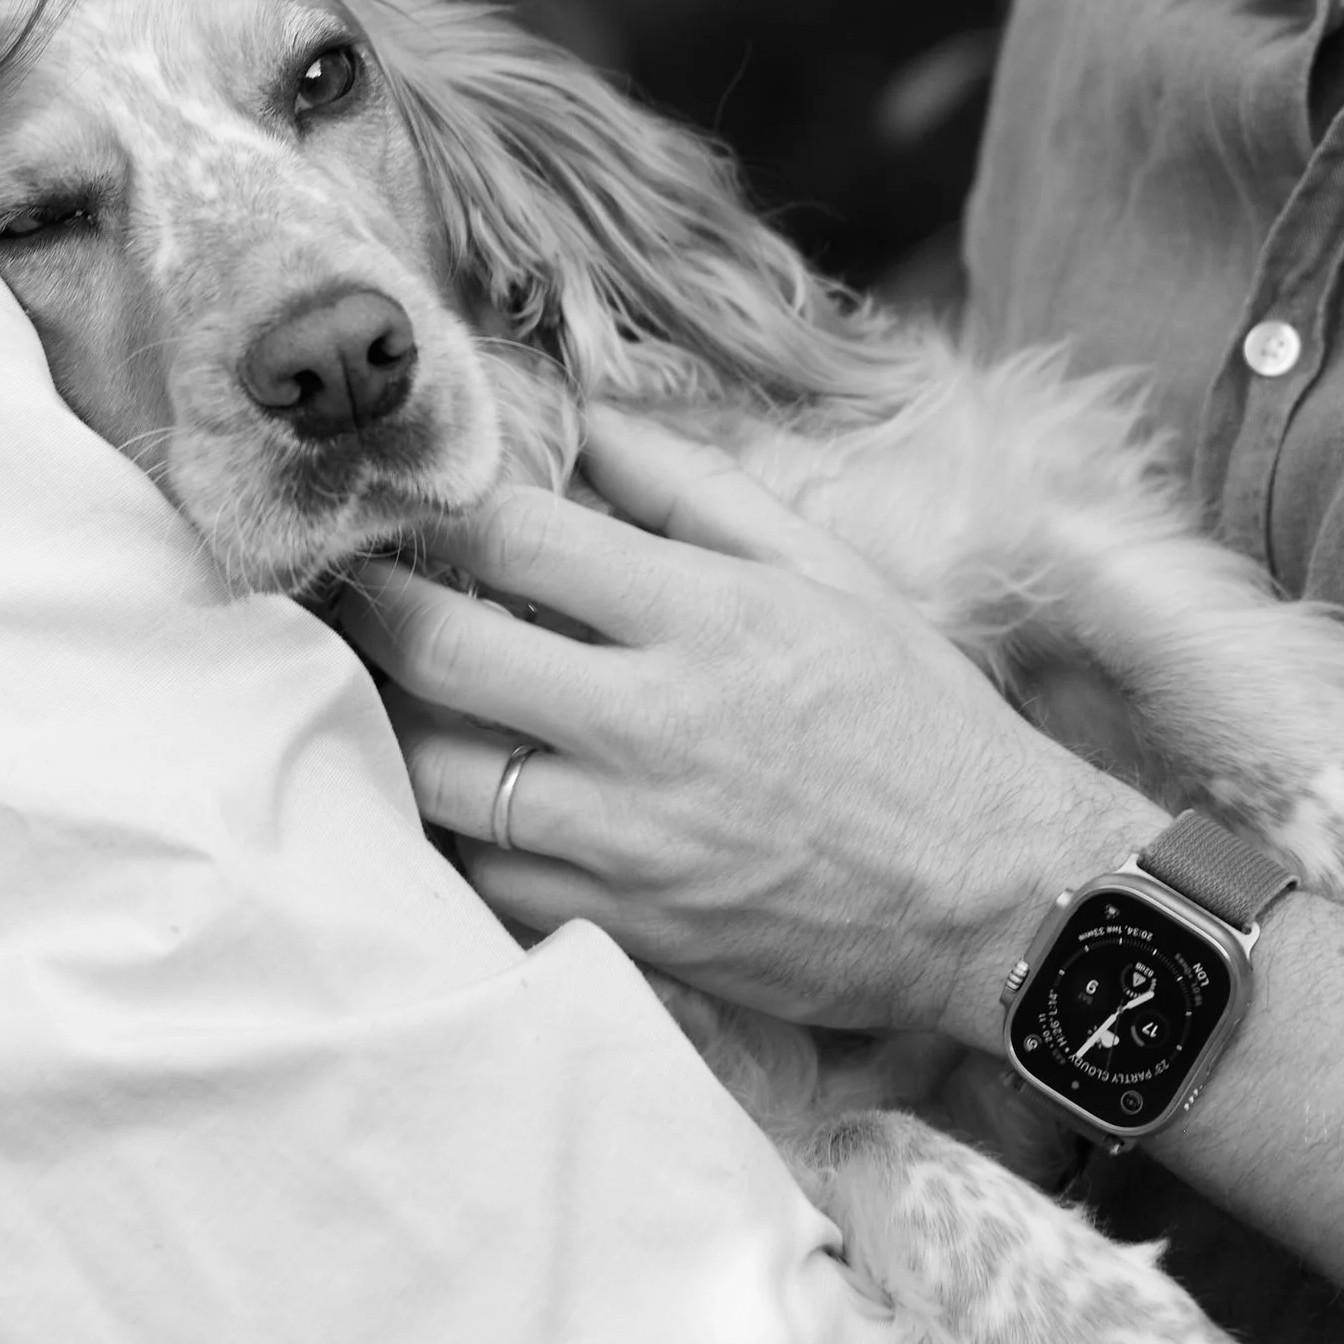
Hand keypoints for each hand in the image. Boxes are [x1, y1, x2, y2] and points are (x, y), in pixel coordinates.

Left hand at [335, 407, 1153, 1046]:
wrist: (999, 898)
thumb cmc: (922, 725)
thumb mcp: (832, 579)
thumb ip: (701, 493)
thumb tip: (595, 421)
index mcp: (707, 617)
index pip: (519, 538)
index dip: (440, 509)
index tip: (404, 498)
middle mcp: (652, 722)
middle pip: (447, 649)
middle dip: (376, 605)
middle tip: (344, 583)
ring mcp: (629, 834)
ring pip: (440, 774)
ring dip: (392, 723)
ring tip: (381, 688)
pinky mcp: (626, 923)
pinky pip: (483, 879)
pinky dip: (447, 837)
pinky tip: (444, 799)